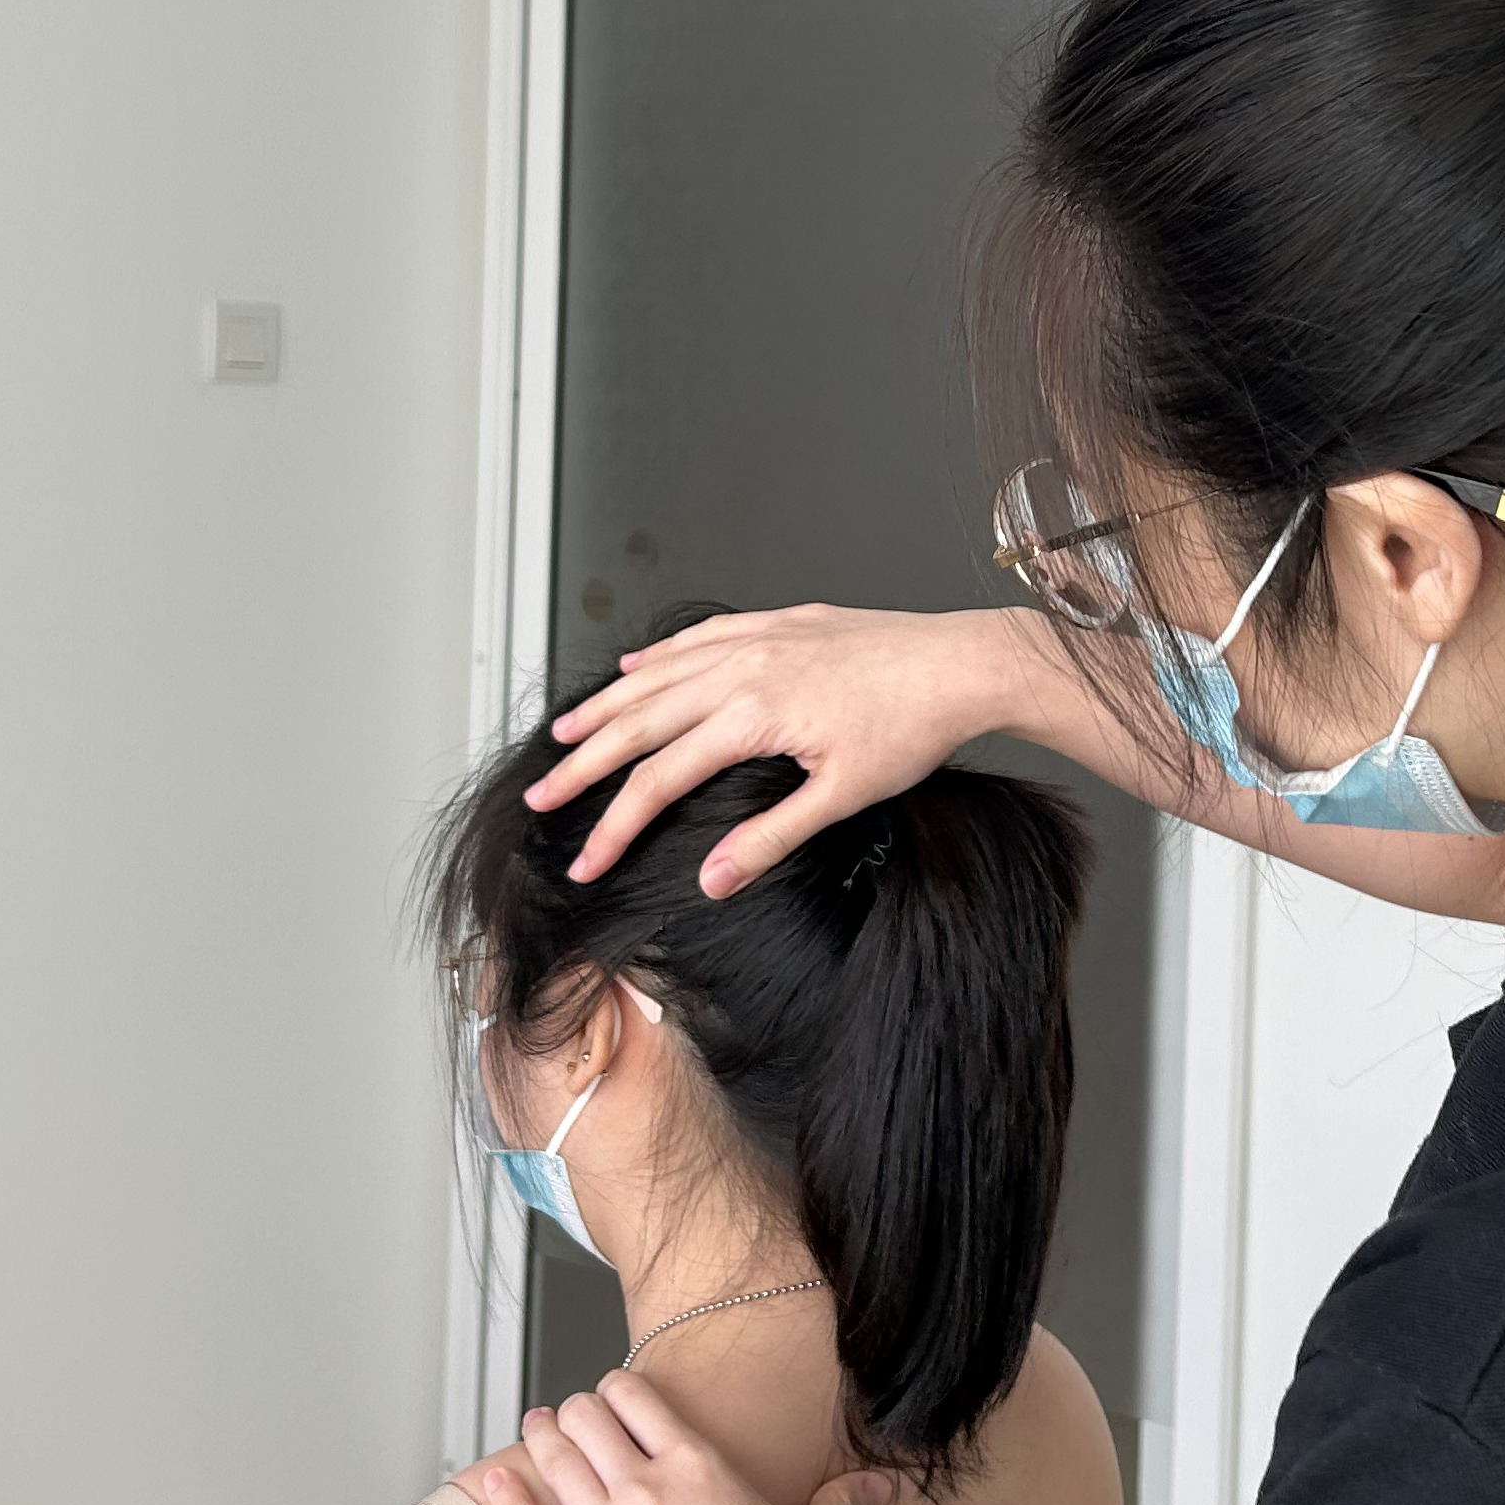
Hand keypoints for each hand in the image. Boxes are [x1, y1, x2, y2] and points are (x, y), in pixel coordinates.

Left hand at [467, 1373, 900, 1504]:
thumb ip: (839, 1504)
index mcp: (700, 1465)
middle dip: (575, 1413)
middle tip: (567, 1416)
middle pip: (589, 1425)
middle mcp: (649, 1490)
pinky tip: (488, 1483)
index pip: (639, 1401)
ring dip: (542, 1441)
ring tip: (534, 1429)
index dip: (618, 1391)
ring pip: (559, 1468)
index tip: (612, 1397)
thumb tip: (879, 1487)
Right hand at [527, 605, 1050, 893]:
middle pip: (639, 722)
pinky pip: (702, 635)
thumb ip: (769, 838)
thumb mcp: (842, 797)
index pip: (658, 779)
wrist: (963, 663)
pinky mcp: (782, 623)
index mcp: (751, 713)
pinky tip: (637, 666)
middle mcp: (742, 666)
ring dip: (607, 704)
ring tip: (566, 732)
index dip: (613, 825)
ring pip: (660, 673)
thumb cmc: (912, 728)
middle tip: (541, 797)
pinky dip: (661, 655)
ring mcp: (759, 638)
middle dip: (583, 764)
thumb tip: (712, 882)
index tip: (586, 863)